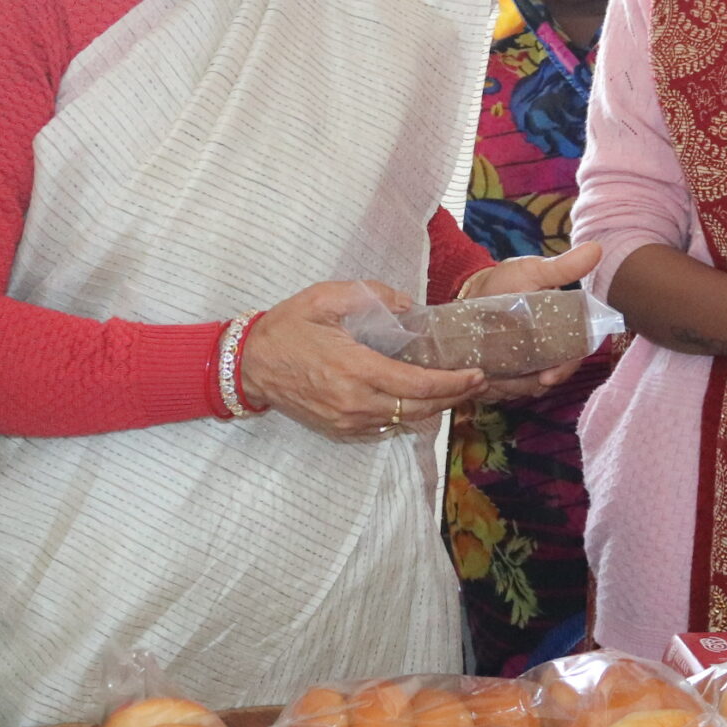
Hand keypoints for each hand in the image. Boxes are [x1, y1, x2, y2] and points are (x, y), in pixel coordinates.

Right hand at [243, 280, 482, 440]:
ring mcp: (347, 420)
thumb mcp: (324, 298)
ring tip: (454, 390)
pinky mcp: (339, 429)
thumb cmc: (286, 328)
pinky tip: (418, 399)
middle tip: (477, 382)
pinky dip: (407, 415)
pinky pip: (384, 427)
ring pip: (404, 421)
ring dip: (433, 408)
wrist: (248, 365)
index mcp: (355, 369)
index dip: (453, 383)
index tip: (477, 375)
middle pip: (419, 409)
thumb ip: (370, 297)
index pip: (418, 384)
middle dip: (454, 397)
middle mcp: (355, 402)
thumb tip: (408, 307)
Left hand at [462, 244, 604, 404]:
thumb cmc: (506, 280)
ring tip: (492, 375)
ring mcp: (527, 364)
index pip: (573, 355)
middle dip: (533, 383)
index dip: (565, 369)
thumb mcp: (532, 271)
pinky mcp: (506, 374)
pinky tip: (484, 379)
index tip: (548, 377)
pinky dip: (497, 389)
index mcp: (562, 329)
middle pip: (552, 377)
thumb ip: (563, 268)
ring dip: (512, 387)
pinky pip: (507, 392)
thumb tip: (597, 248)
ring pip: (528, 388)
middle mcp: (549, 351)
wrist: (470, 293)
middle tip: (510, 379)